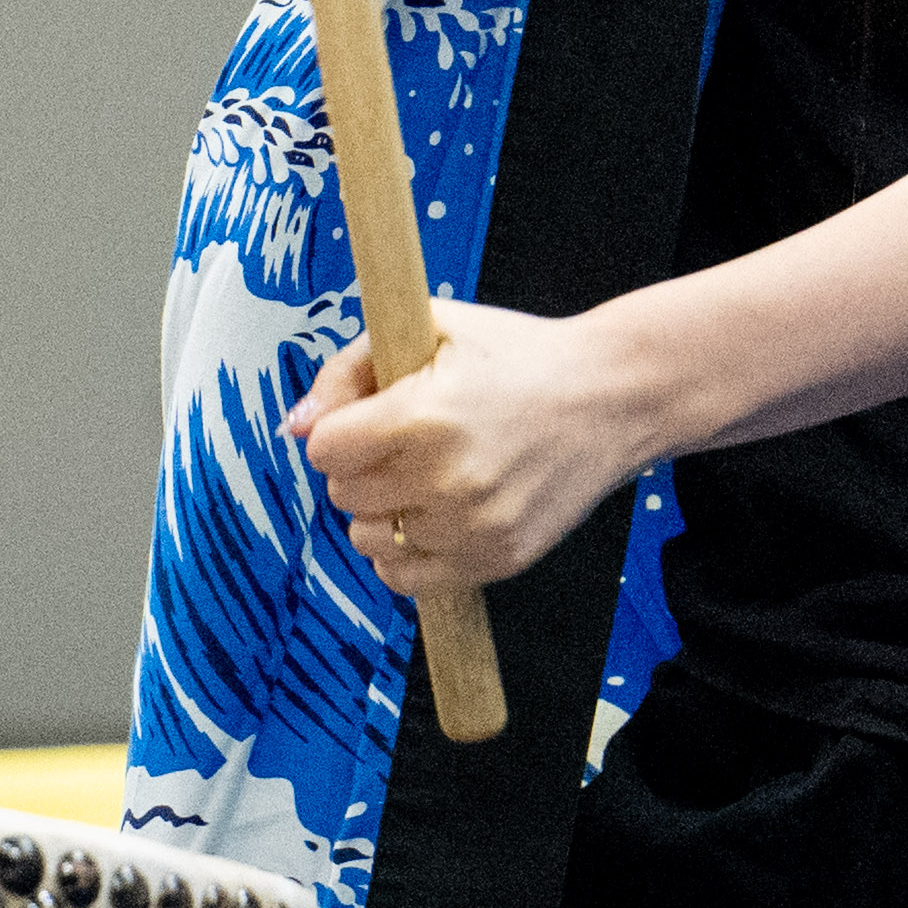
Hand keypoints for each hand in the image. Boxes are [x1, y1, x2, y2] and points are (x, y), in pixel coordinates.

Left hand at [300, 300, 678, 598]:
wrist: (612, 398)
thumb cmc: (518, 356)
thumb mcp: (432, 328)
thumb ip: (349, 370)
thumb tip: (294, 427)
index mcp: (425, 416)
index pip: (325, 450)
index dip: (338, 430)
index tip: (366, 418)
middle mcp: (447, 479)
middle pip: (343, 495)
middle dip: (360, 466)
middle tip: (403, 443)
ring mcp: (474, 528)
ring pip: (368, 540)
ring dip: (381, 512)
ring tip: (422, 478)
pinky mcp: (496, 561)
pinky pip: (406, 579)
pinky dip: (405, 553)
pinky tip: (431, 517)